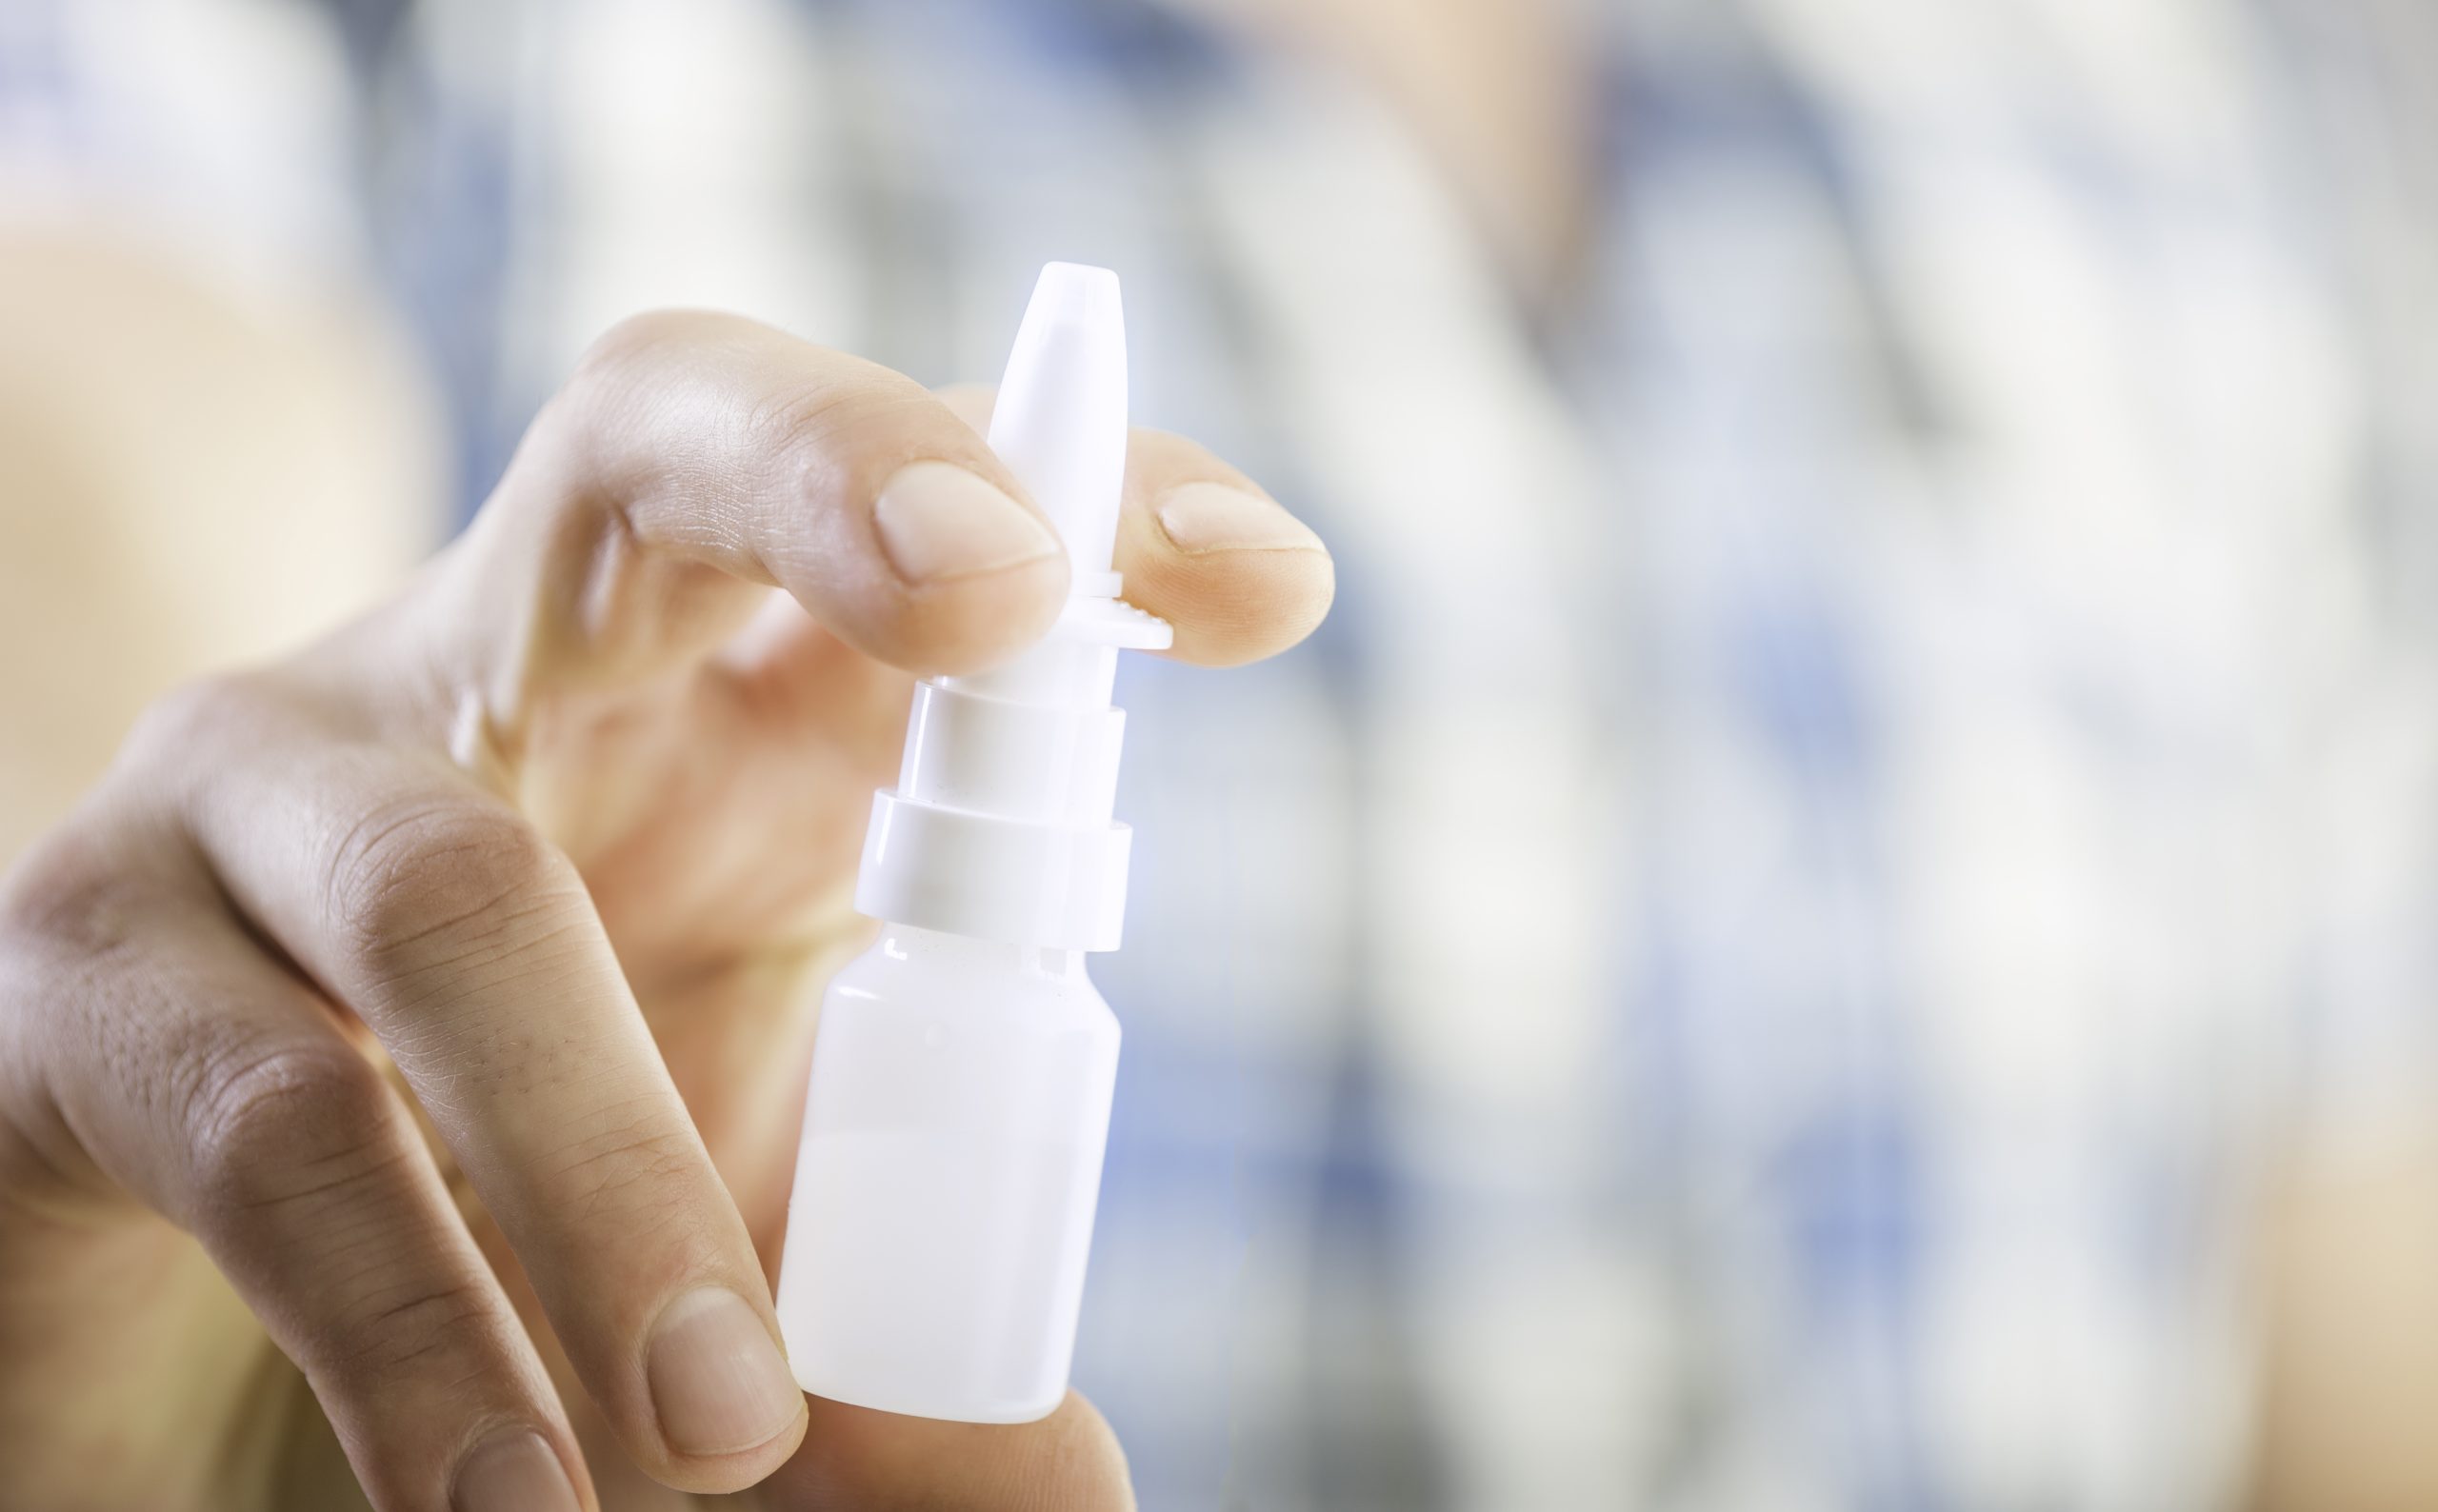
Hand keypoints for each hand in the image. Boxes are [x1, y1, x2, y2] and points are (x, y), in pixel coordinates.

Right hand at [0, 312, 1331, 1510]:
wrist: (161, 1340)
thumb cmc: (513, 1241)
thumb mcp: (743, 1257)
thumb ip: (900, 1354)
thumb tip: (1061, 1491)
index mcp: (701, 713)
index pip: (900, 520)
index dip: (1080, 497)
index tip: (1263, 580)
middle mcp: (480, 687)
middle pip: (656, 445)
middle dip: (844, 476)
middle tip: (1002, 600)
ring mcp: (250, 801)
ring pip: (463, 895)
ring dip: (623, 1181)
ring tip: (723, 1435)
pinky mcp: (68, 988)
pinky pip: (277, 1130)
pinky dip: (423, 1333)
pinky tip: (506, 1495)